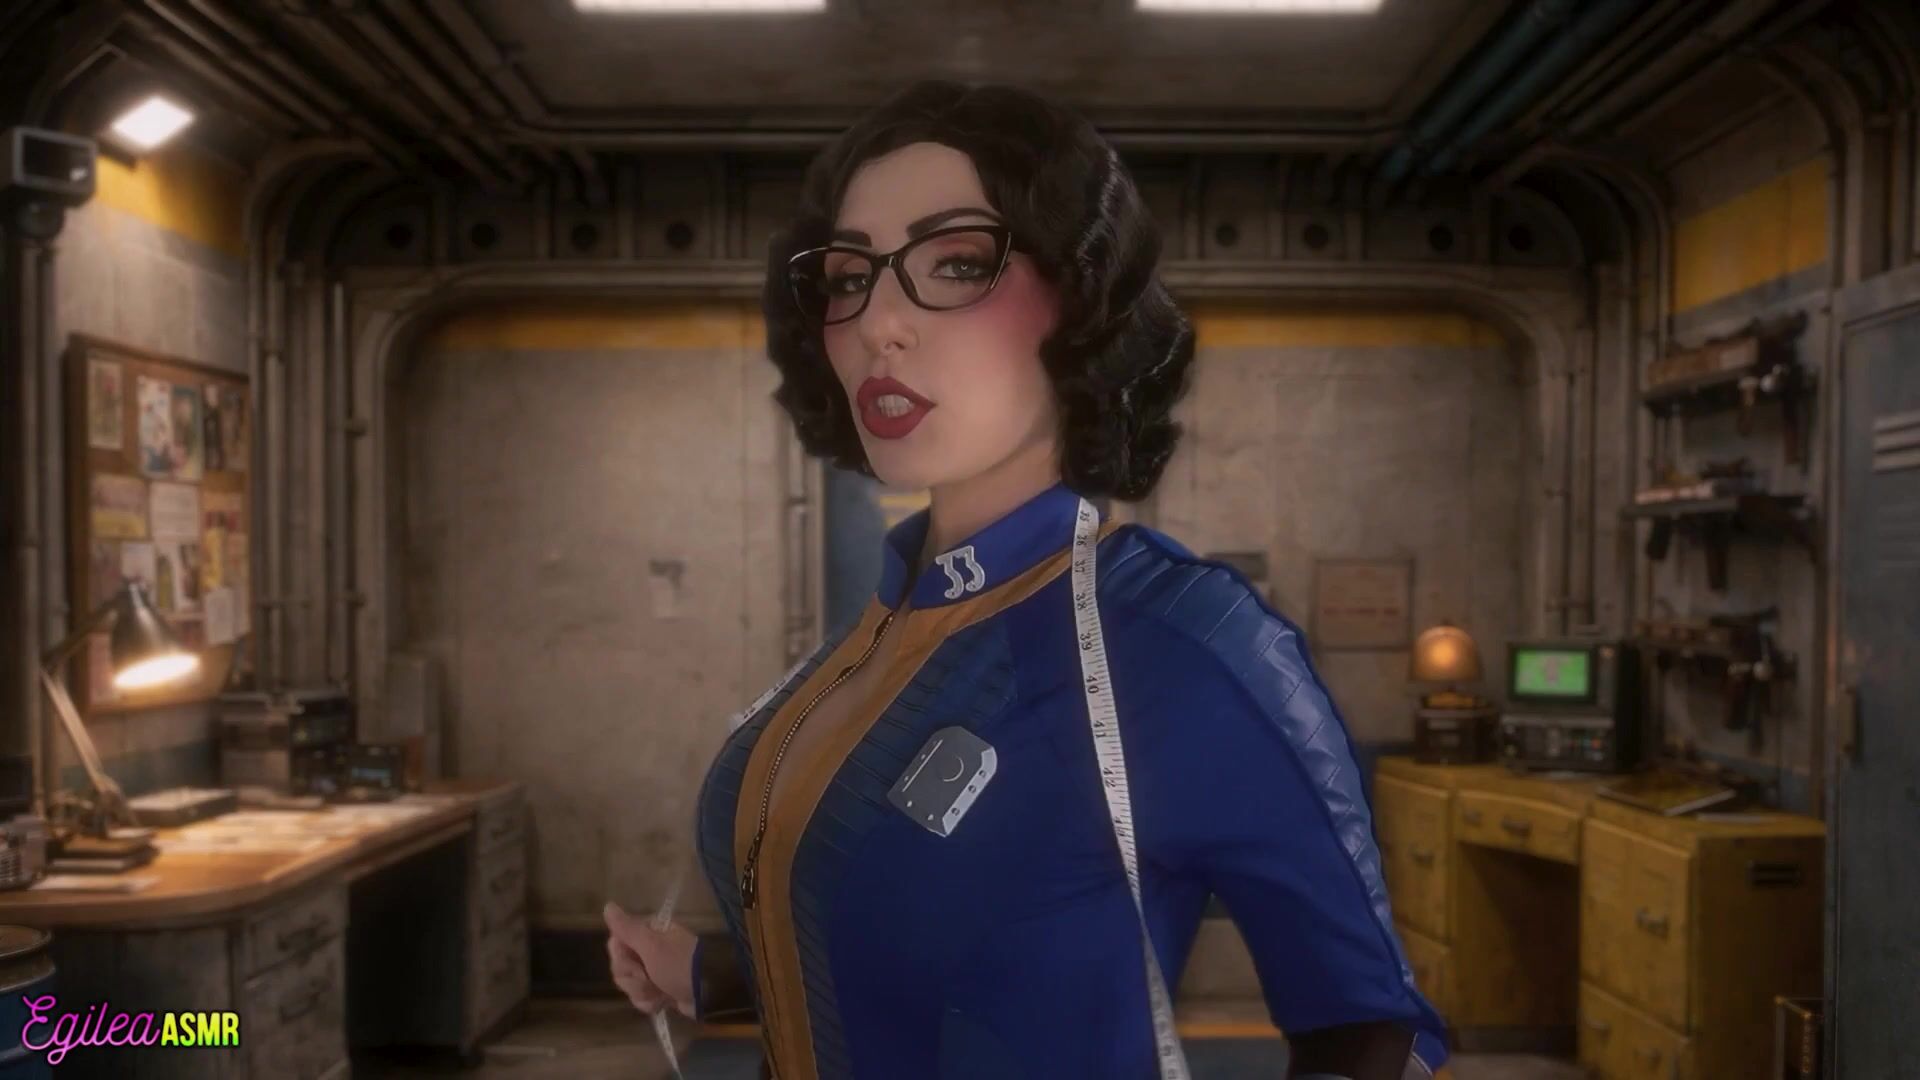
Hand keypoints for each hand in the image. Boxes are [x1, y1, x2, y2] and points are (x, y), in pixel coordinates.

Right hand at [603, 900, 697, 1019]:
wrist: (707, 992)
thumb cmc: (679, 964)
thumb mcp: (652, 945)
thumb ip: (627, 928)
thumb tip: (608, 906)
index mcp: (647, 933)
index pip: (615, 944)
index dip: (622, 957)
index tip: (636, 961)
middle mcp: (648, 950)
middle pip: (620, 966)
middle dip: (633, 978)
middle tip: (649, 976)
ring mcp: (653, 971)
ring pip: (628, 985)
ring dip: (643, 991)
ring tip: (660, 991)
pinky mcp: (658, 990)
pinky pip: (640, 998)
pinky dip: (650, 1002)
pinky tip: (663, 1001)